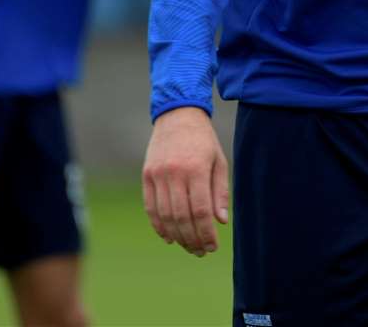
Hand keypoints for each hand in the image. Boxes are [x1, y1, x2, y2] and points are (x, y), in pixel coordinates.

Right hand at [142, 106, 228, 256]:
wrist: (177, 115)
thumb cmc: (204, 140)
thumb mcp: (219, 161)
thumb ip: (220, 192)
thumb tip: (221, 222)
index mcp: (196, 169)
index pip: (201, 210)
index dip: (206, 233)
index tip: (213, 246)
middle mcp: (175, 173)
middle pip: (182, 217)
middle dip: (192, 239)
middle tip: (201, 251)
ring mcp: (157, 175)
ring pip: (165, 215)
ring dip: (177, 236)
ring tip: (188, 246)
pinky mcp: (146, 176)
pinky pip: (151, 207)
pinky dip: (159, 225)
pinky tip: (169, 236)